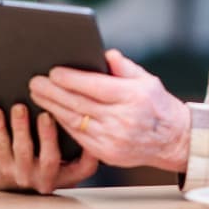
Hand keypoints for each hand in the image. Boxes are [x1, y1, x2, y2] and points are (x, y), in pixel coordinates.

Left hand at [0, 104, 98, 193]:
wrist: (9, 184)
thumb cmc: (43, 160)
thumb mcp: (65, 159)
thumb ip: (74, 141)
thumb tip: (81, 109)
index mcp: (67, 175)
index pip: (85, 168)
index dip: (90, 153)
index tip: (87, 130)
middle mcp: (46, 178)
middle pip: (50, 159)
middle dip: (48, 135)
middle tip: (46, 114)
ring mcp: (23, 174)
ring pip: (22, 150)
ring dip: (21, 127)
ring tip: (19, 108)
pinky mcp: (2, 168)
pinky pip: (0, 146)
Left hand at [29, 50, 190, 173]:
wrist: (172, 140)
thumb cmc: (157, 104)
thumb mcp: (147, 79)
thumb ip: (124, 67)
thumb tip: (105, 54)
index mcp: (132, 97)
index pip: (95, 86)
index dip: (71, 79)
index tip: (53, 72)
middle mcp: (122, 120)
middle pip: (79, 104)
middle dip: (53, 92)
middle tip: (35, 82)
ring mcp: (113, 139)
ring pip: (75, 121)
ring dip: (52, 108)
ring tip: (37, 95)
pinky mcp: (107, 154)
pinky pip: (79, 137)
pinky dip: (63, 124)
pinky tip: (52, 113)